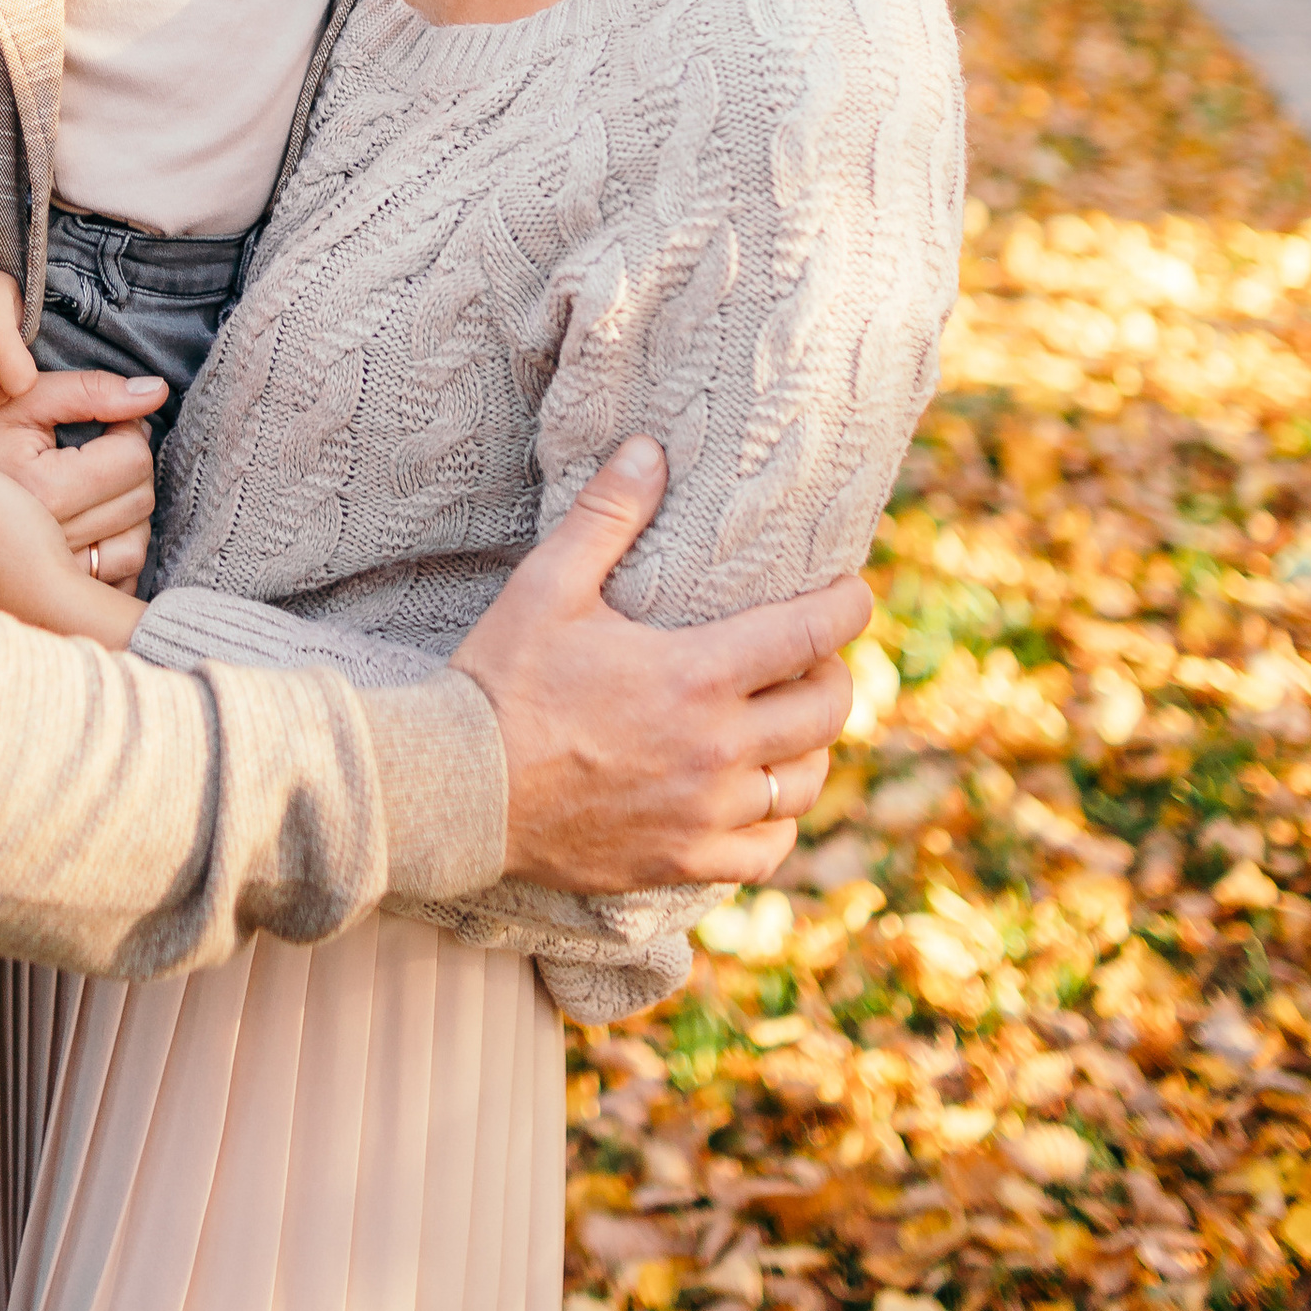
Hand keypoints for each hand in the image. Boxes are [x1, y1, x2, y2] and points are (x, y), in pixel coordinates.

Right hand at [0, 372, 162, 643]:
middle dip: (133, 465)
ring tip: (104, 482)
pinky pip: (117, 580)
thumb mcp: (23, 400)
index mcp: (45, 489)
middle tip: (110, 445)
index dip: (129, 429)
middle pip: (139, 500)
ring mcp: (52, 572)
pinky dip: (119, 552)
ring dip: (132, 510)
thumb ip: (90, 391)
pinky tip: (101, 523)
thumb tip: (157, 391)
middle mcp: (51, 540)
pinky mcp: (52, 593)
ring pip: (136, 543)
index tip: (111, 420)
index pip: (131, 458)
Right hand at [455, 439, 868, 894]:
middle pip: (826, 711)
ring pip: (804, 782)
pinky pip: (768, 850)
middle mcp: (716, 748)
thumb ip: (606, 516)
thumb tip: (650, 449)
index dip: (848, 607)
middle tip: (814, 655)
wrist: (459, 791)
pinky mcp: (683, 861)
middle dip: (834, 673)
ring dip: (810, 747)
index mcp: (696, 674)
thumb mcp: (547, 586)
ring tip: (791, 725)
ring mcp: (704, 812)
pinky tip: (760, 799)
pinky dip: (777, 823)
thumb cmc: (502, 682)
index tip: (851, 592)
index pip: (812, 634)